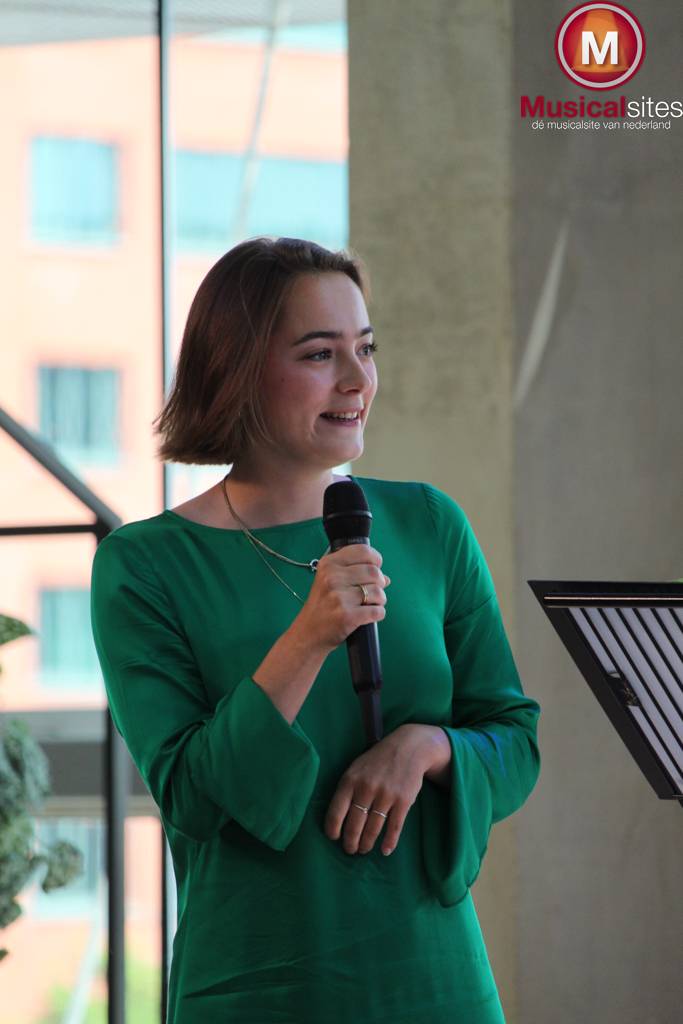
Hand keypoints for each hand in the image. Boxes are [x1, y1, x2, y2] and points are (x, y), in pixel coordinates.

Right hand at [292, 544, 390, 654]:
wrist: (307, 634)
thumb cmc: (321, 607)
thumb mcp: (329, 581)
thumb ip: (355, 573)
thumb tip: (384, 577)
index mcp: (329, 564)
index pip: (363, 551)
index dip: (375, 560)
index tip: (375, 568)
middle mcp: (332, 577)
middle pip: (374, 572)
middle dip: (379, 583)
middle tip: (372, 592)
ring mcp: (339, 597)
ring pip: (378, 592)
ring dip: (379, 600)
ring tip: (369, 604)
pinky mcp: (347, 616)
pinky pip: (377, 611)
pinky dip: (378, 614)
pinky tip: (368, 615)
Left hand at [324, 724, 445, 856]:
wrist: (408, 747)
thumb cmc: (377, 761)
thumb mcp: (356, 768)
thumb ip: (347, 789)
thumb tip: (337, 817)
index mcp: (350, 780)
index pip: (336, 811)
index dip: (333, 829)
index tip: (334, 838)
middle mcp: (366, 788)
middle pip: (355, 824)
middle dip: (351, 842)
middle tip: (350, 850)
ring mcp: (386, 795)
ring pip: (373, 828)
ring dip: (367, 843)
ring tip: (364, 849)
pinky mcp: (403, 801)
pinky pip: (394, 827)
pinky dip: (389, 842)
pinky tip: (384, 851)